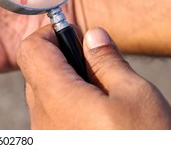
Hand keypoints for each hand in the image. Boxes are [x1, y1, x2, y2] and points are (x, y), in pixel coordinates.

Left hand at [17, 26, 170, 128]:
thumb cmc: (143, 143)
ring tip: (101, 95)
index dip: (48, 34)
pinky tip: (95, 116)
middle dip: (61, 60)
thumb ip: (107, 61)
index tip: (73, 35)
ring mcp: (43, 136)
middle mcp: (41, 117)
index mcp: (57, 97)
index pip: (30, 50)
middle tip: (95, 66)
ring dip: (65, 84)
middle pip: (35, 72)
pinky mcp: (50, 146)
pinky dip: (65, 106)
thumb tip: (92, 36)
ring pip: (42, 95)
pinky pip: (49, 117)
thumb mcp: (135, 96)